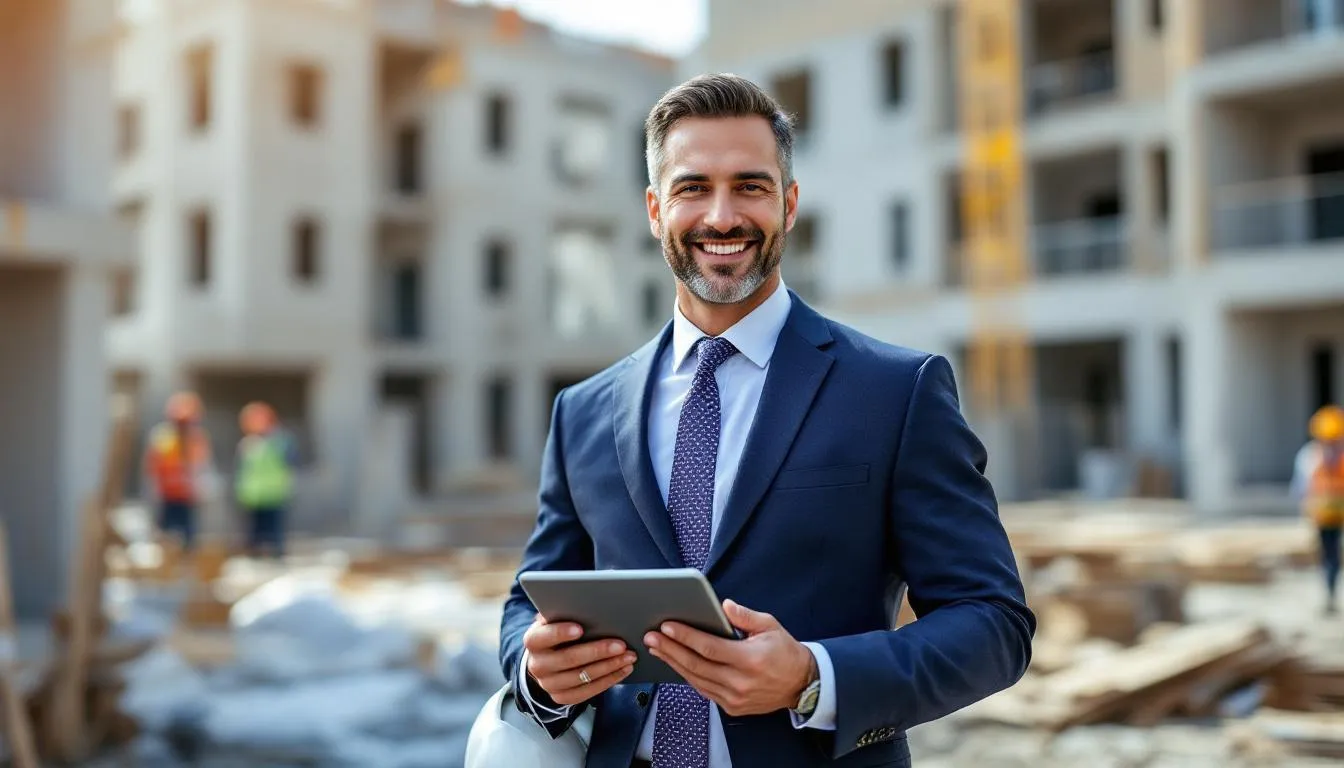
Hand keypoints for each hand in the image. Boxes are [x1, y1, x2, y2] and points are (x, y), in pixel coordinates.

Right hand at [523, 614, 635, 705]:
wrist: (546, 660)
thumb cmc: (556, 633)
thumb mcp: (554, 620)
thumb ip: (562, 612)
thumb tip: (579, 601)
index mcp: (533, 640)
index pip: (543, 636)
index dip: (560, 632)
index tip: (580, 628)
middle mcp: (537, 665)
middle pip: (569, 658)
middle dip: (597, 651)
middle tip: (620, 644)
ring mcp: (549, 684)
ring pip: (582, 676)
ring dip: (609, 666)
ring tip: (629, 656)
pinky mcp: (562, 697)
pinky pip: (588, 691)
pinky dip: (609, 680)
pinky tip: (623, 669)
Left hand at [645, 599, 815, 716]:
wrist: (801, 684)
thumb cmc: (785, 652)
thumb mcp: (770, 626)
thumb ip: (745, 616)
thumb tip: (723, 605)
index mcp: (750, 660)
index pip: (709, 647)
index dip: (685, 637)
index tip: (667, 627)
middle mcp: (740, 682)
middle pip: (696, 665)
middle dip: (670, 649)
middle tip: (651, 637)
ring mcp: (734, 698)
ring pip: (696, 680)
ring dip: (674, 663)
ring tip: (657, 649)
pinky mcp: (731, 707)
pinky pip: (703, 690)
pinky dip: (687, 676)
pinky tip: (676, 664)